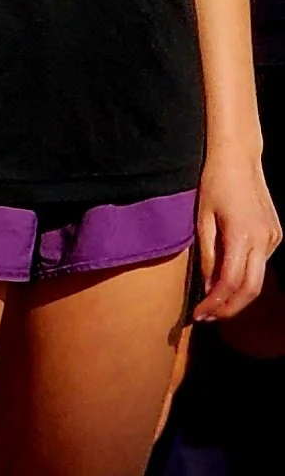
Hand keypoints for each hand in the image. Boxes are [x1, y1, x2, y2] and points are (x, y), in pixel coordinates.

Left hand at [193, 148, 280, 323]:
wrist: (238, 158)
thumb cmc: (214, 184)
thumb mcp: (202, 220)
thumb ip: (207, 256)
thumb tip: (210, 289)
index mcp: (242, 235)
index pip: (230, 283)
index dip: (214, 304)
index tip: (198, 315)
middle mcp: (264, 239)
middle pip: (250, 290)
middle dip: (228, 309)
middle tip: (207, 318)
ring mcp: (273, 237)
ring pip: (257, 279)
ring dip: (236, 295)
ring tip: (213, 303)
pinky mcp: (276, 234)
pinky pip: (260, 264)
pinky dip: (244, 277)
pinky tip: (227, 279)